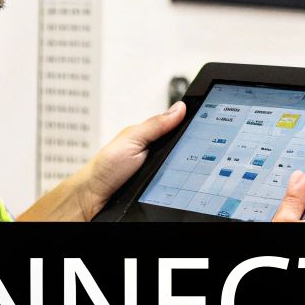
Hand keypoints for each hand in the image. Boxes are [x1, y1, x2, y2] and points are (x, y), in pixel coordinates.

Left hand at [77, 103, 188, 217]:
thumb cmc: (106, 167)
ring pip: (186, 170)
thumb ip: (155, 125)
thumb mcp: (132, 139)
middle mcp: (160, 154)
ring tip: (182, 172)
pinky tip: (181, 186)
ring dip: (188, 172)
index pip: (181, 129)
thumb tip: (179, 108)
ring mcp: (162, 172)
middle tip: (192, 153)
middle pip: (187, 150)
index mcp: (154, 137)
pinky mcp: (163, 190)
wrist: (96, 196)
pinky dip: (182, 186)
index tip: (208, 126)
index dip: (195, 128)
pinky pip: (179, 186)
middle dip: (193, 152)